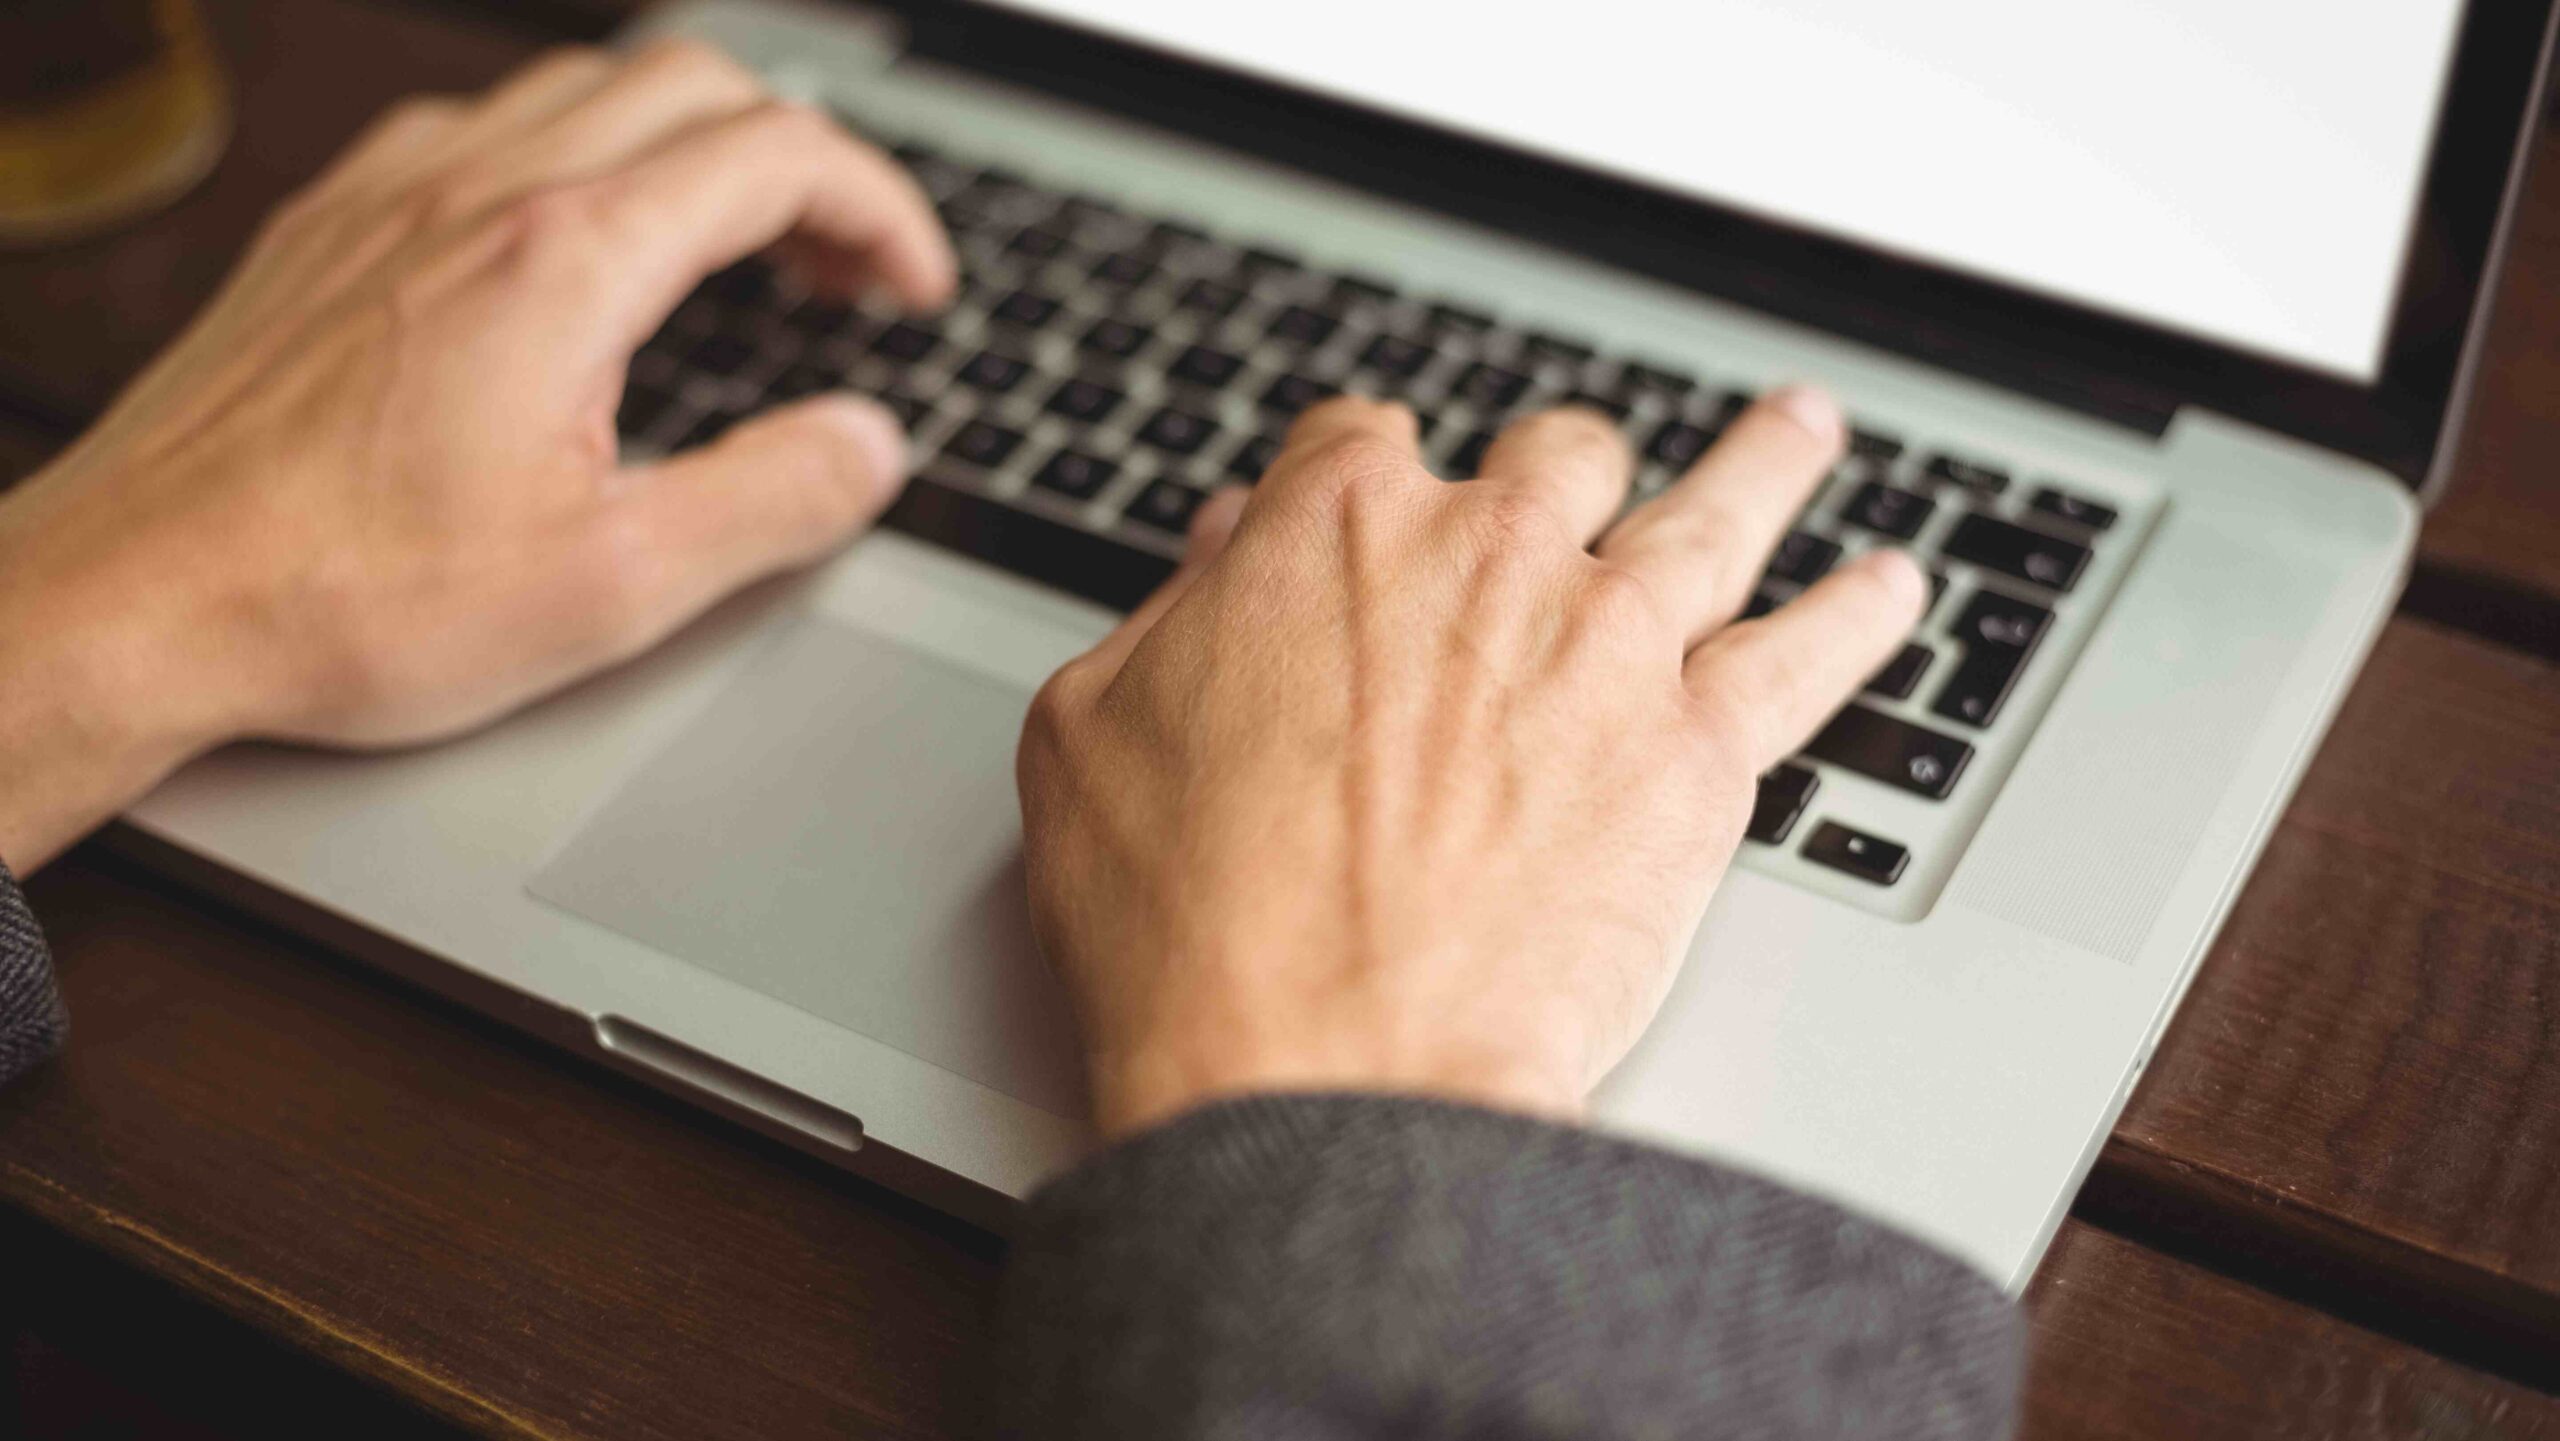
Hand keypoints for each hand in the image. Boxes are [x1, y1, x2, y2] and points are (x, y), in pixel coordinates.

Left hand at [0, 41, 953, 868]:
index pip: (779, 152)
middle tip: (843, 269)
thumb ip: (773, 500)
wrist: (134, 602)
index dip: (882, 208)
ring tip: (734, 249)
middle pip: (693, 83)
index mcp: (565, 262)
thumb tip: (869, 446)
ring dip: (692, 146)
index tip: (912, 288)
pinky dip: (577, 157)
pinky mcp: (331, 223)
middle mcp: (477, 191)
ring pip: (585, 87)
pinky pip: (483, 125)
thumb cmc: (341, 597)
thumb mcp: (612, 586)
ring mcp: (392, 193)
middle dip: (803, 161)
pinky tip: (575, 254)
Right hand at [1018, 390, 1923, 1137]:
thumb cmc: (1189, 928)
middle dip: (1554, 467)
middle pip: (1550, 458)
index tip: (1370, 497)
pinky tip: (1893, 587)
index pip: (1362, 441)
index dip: (1360, 470)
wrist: (1322, 1072)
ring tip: (1801, 429)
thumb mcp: (1093, 736)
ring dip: (1762, 461)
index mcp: (1331, 532)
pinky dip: (1860, 612)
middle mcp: (1487, 554)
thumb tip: (1225, 555)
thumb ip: (1172, 618)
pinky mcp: (1698, 752)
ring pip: (1712, 511)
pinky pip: (1810, 653)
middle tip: (1573, 484)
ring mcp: (1607, 643)